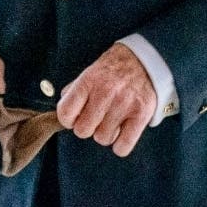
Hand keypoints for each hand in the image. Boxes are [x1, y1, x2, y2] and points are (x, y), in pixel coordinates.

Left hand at [56, 42, 155, 156]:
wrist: (143, 61)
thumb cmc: (111, 70)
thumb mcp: (89, 73)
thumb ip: (74, 92)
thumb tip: (63, 113)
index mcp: (88, 81)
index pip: (65, 113)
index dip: (67, 120)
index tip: (74, 118)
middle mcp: (105, 92)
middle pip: (83, 130)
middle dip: (86, 128)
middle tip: (94, 119)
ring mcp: (124, 104)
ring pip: (102, 139)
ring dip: (104, 134)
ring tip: (110, 121)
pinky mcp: (141, 114)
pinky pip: (123, 145)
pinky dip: (120, 145)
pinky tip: (121, 133)